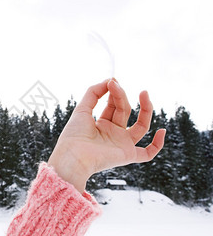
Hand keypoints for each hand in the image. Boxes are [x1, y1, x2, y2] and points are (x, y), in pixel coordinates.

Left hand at [48, 78, 165, 192]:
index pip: (114, 105)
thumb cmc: (74, 136)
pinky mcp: (128, 155)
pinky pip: (147, 153)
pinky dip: (157, 144)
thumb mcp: (81, 109)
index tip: (112, 81)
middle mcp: (113, 134)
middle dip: (121, 96)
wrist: (73, 155)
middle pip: (125, 111)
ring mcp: (121, 144)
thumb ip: (93, 92)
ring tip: (143, 93)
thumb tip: (110, 80)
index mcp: (101, 125)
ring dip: (146, 109)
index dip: (114, 92)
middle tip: (115, 84)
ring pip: (141, 126)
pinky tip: (162, 130)